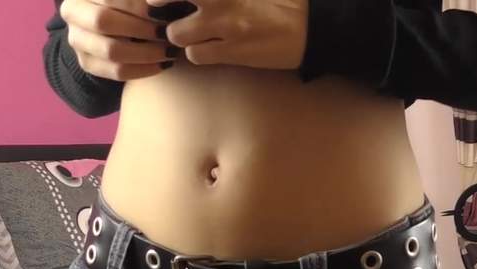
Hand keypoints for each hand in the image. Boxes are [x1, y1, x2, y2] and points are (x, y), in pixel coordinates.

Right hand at [60, 0, 178, 80]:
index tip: (163, 10)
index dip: (138, 6)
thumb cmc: (128, 5)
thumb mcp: (133, 0)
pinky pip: (117, 71)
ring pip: (111, 51)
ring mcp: (76, 40)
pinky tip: (163, 65)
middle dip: (140, 28)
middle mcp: (72, 12)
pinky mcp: (86, 63)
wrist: (112, 28)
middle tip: (167, 33)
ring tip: (170, 51)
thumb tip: (166, 5)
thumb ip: (146, 1)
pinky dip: (144, 69)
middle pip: (103, 21)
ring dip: (146, 52)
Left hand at [145, 0, 308, 69]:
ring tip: (191, 34)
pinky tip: (208, 49)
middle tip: (168, 14)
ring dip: (181, 35)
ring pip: (178, 34)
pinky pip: (197, 56)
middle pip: (165, 4)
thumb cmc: (283, 1)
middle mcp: (219, 0)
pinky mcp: (234, 51)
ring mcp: (225, 26)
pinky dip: (198, 53)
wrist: (312, 25)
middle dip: (164, 11)